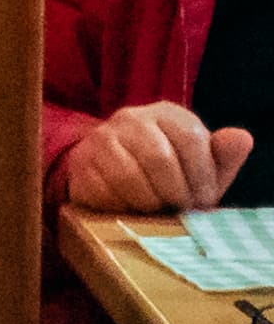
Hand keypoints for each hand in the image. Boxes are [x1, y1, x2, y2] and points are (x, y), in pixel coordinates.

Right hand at [65, 101, 253, 214]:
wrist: (113, 172)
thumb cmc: (169, 173)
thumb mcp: (201, 165)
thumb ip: (223, 155)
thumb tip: (242, 138)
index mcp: (167, 113)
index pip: (191, 139)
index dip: (202, 177)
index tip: (204, 200)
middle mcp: (131, 118)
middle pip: (159, 159)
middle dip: (175, 193)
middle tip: (179, 209)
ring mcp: (101, 138)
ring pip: (129, 177)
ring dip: (149, 203)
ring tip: (156, 210)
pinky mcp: (81, 162)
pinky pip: (104, 191)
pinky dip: (122, 207)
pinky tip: (131, 207)